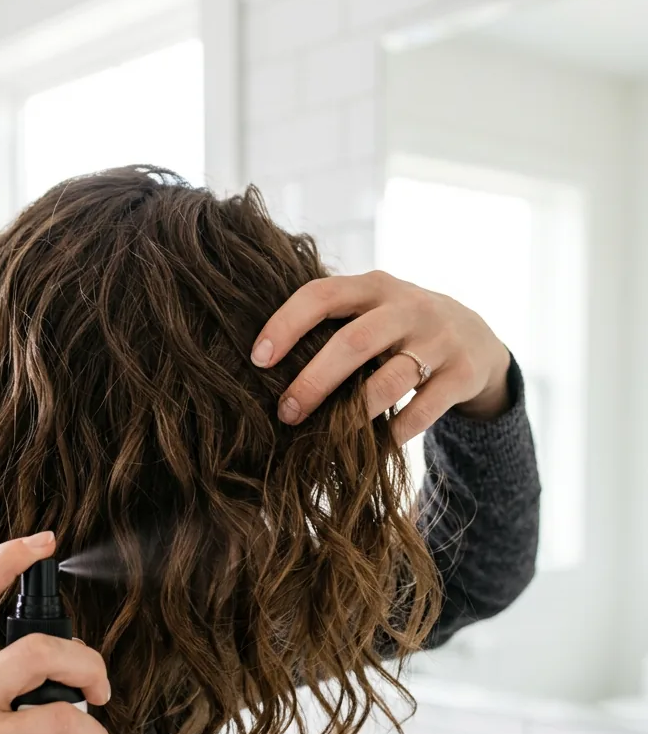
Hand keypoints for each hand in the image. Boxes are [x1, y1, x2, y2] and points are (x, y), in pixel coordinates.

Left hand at [251, 271, 511, 443]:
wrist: (476, 337)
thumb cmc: (399, 330)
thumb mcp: (371, 310)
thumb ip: (332, 324)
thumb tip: (263, 365)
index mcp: (374, 286)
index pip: (322, 295)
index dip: (286, 324)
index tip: (257, 359)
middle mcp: (408, 306)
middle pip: (354, 342)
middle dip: (314, 381)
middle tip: (286, 412)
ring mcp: (440, 339)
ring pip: (391, 379)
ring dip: (354, 414)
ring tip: (329, 437)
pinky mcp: (462, 373)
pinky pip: (424, 409)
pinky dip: (396, 432)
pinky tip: (376, 447)